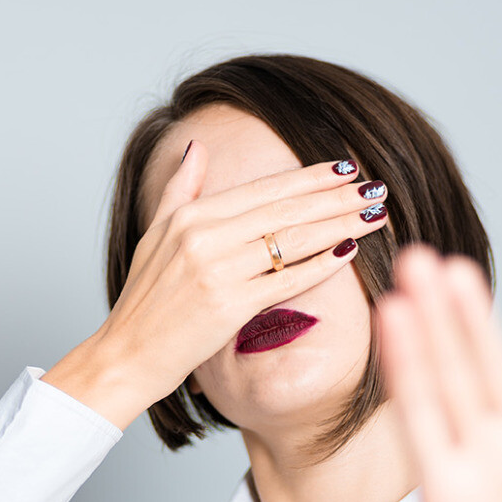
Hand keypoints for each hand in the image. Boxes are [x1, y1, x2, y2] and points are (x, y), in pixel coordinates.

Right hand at [44, 141, 388, 427]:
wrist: (126, 355)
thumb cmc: (144, 300)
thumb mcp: (154, 233)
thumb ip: (181, 189)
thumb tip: (198, 146)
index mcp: (190, 216)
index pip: (264, 189)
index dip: (309, 178)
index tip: (344, 170)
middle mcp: (203, 237)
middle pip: (285, 210)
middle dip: (336, 197)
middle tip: (375, 188)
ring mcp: (216, 270)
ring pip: (292, 240)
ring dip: (340, 224)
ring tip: (375, 214)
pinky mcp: (228, 306)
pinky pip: (286, 280)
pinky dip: (321, 264)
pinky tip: (350, 250)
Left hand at [319, 244, 501, 501]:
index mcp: (445, 486)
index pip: (418, 410)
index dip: (404, 361)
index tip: (385, 309)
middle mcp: (481, 458)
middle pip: (453, 377)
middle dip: (433, 321)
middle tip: (412, 259)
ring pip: (499, 375)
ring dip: (479, 325)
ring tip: (459, 271)